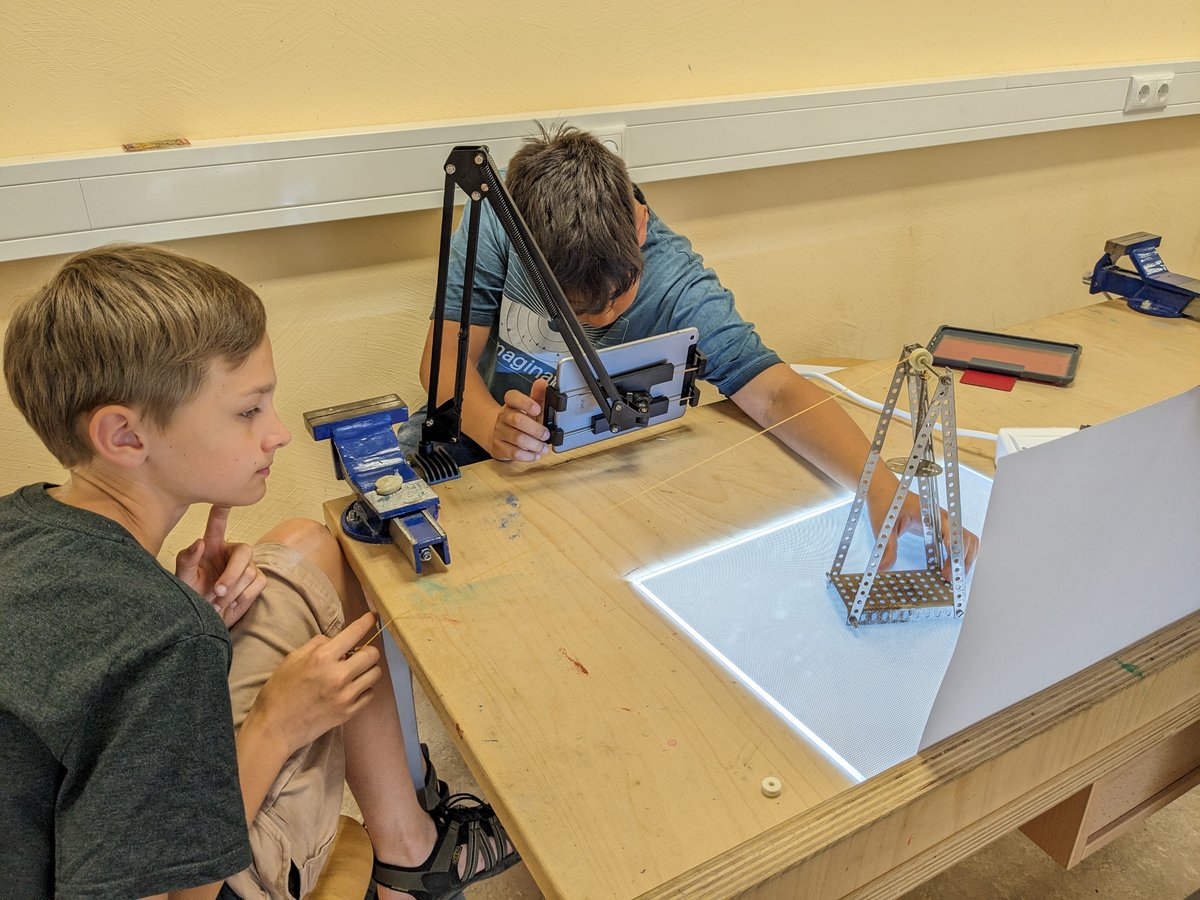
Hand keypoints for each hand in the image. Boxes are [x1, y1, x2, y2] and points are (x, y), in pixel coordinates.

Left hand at [175, 506, 266, 627]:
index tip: (223, 498)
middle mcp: (232, 551)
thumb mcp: (184, 577)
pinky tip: (230, 604)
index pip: (218, 523)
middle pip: (244, 551)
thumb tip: (199, 542)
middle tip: (217, 591)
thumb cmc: (193, 594)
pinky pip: (258, 584)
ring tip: (216, 603)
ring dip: (232, 592)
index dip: (222, 510)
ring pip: (249, 572)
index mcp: (213, 545)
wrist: (207, 617)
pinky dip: (243, 597)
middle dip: (231, 574)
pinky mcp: (257, 580)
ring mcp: (248, 564)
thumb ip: (187, 559)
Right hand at [249, 612, 382, 752]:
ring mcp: (346, 696)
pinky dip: (364, 688)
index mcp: (323, 658)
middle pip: (373, 654)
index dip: (367, 622)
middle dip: (367, 650)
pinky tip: (351, 689)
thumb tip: (335, 640)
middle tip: (357, 654)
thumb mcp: (292, 659)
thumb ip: (317, 645)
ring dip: (367, 669)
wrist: (274, 728)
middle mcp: (339, 675)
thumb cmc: (279, 691)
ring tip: (354, 672)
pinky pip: (370, 694)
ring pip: (375, 674)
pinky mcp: (349, 712)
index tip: (374, 617)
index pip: (354, 633)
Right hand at [489, 378, 550, 461]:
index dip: (525, 402)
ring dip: (534, 444)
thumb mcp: (530, 408)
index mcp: (511, 404)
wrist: (498, 435)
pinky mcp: (499, 448)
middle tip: (546, 434)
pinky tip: (536, 454)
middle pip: (517, 420)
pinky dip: (528, 456)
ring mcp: (499, 433)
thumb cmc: (519, 420)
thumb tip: (543, 383)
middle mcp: (503, 417)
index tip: (537, 409)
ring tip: (543, 447)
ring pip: (517, 438)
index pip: (512, 397)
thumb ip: (538, 396)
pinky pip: (514, 453)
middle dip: (535, 429)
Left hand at [869, 484, 978, 581]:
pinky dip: (958, 555)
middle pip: (965, 538)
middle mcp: (942, 518)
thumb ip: (886, 548)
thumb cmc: (885, 503)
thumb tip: (883, 568)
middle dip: (962, 560)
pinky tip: (948, 568)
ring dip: (964, 558)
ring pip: (965, 540)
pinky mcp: (940, 529)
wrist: (883, 490)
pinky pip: (957, 542)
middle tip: (951, 578)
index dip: (956, 549)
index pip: (952, 530)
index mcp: (930, 514)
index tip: (950, 567)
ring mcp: (943, 523)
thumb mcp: (883, 527)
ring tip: (953, 576)